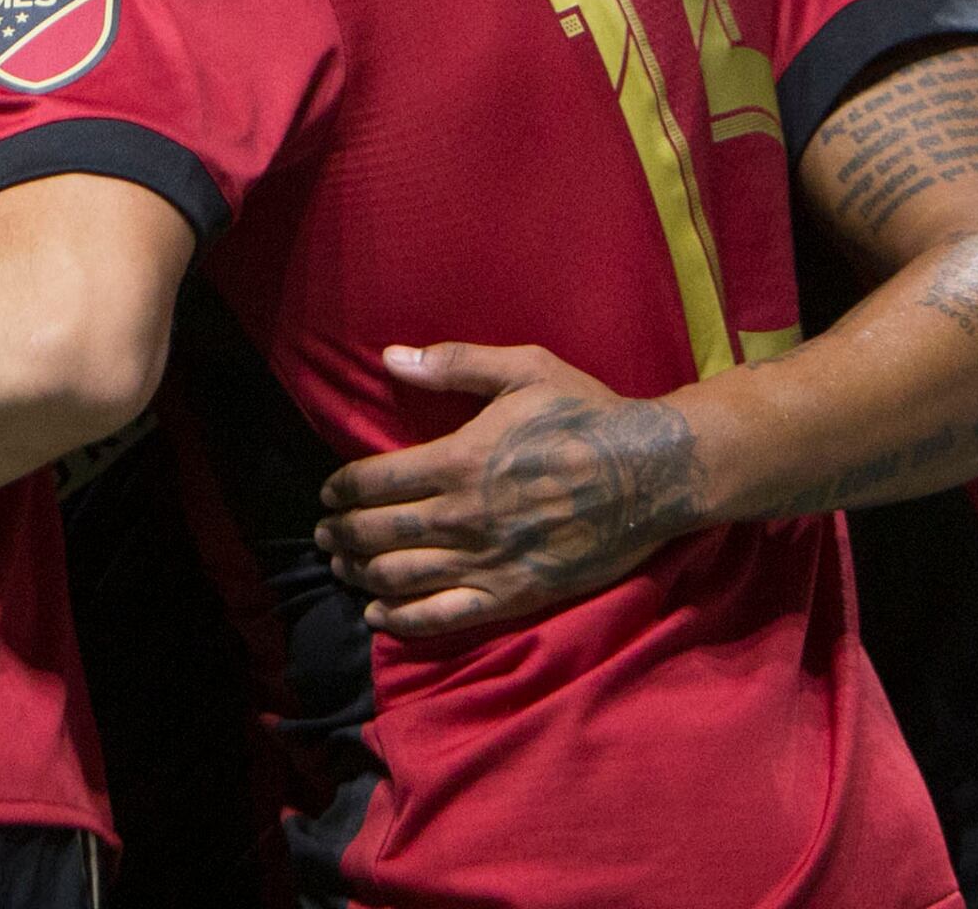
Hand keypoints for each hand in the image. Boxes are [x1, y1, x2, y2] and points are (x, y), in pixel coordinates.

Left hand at [313, 343, 707, 638]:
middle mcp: (463, 515)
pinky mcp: (515, 594)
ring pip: (401, 577)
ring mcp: (488, 559)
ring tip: (343, 568)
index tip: (329, 494)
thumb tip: (390, 357)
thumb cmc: (587, 415)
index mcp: (458, 459)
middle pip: (378, 533)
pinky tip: (380, 614)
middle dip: (341, 534)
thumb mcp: (524, 370)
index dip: (341, 489)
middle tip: (324, 535)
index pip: (374, 481)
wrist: (653, 474)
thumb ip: (454, 364)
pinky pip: (445, 616)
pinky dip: (403, 619)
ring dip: (361, 573)